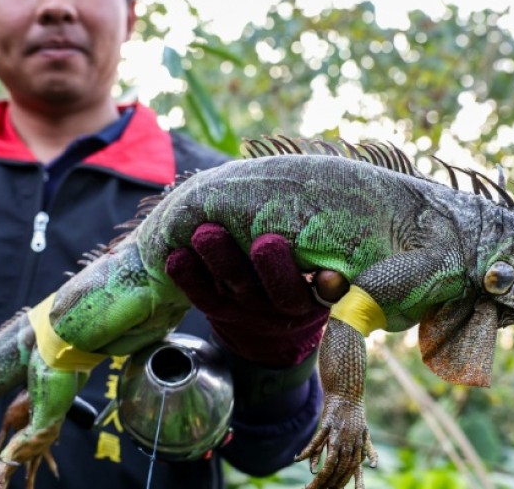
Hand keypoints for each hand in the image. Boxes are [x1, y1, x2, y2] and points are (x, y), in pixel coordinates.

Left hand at [165, 223, 331, 366]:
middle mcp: (286, 306)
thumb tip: (337, 195)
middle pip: (279, 292)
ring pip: (237, 289)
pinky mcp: (221, 310)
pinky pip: (204, 297)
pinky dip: (189, 277)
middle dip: (272, 267)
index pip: (326, 291)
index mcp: (319, 293)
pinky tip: (176, 255)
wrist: (271, 318)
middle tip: (264, 241)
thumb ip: (325, 238)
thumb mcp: (323, 258)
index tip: (329, 271)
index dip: (326, 285)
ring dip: (221, 260)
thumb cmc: (302, 262)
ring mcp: (250, 310)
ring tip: (206, 233)